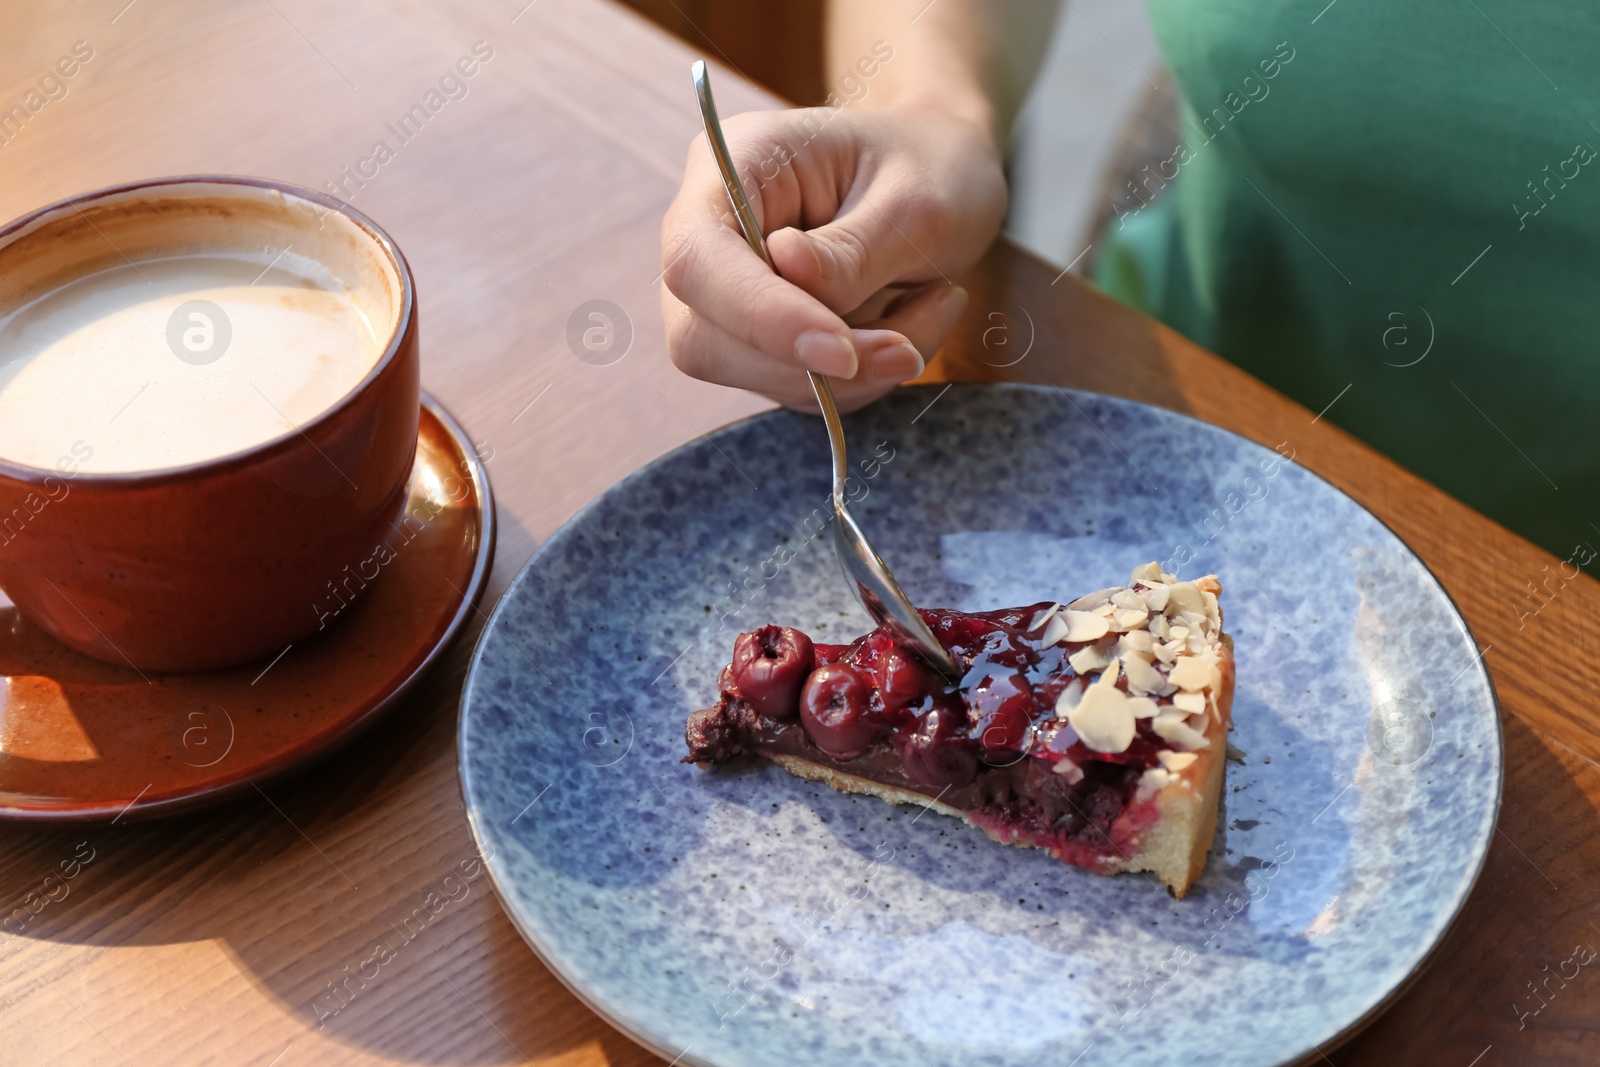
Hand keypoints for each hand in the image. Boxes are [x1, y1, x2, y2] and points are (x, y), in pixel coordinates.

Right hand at [660, 105, 1006, 411]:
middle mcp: (714, 231)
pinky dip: (864, 378)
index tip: (840, 351)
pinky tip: (910, 322)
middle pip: (708, 336)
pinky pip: (799, 388)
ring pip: (757, 374)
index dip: (758, 313)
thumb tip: (789, 272)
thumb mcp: (913, 201)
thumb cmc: (932, 167)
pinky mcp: (762, 340)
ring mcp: (730, 292)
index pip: (697, 256)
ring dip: (854, 373)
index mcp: (736, 164)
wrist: (948, 174)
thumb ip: (849, 250)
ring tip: (930, 307)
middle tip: (906, 349)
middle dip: (812, 362)